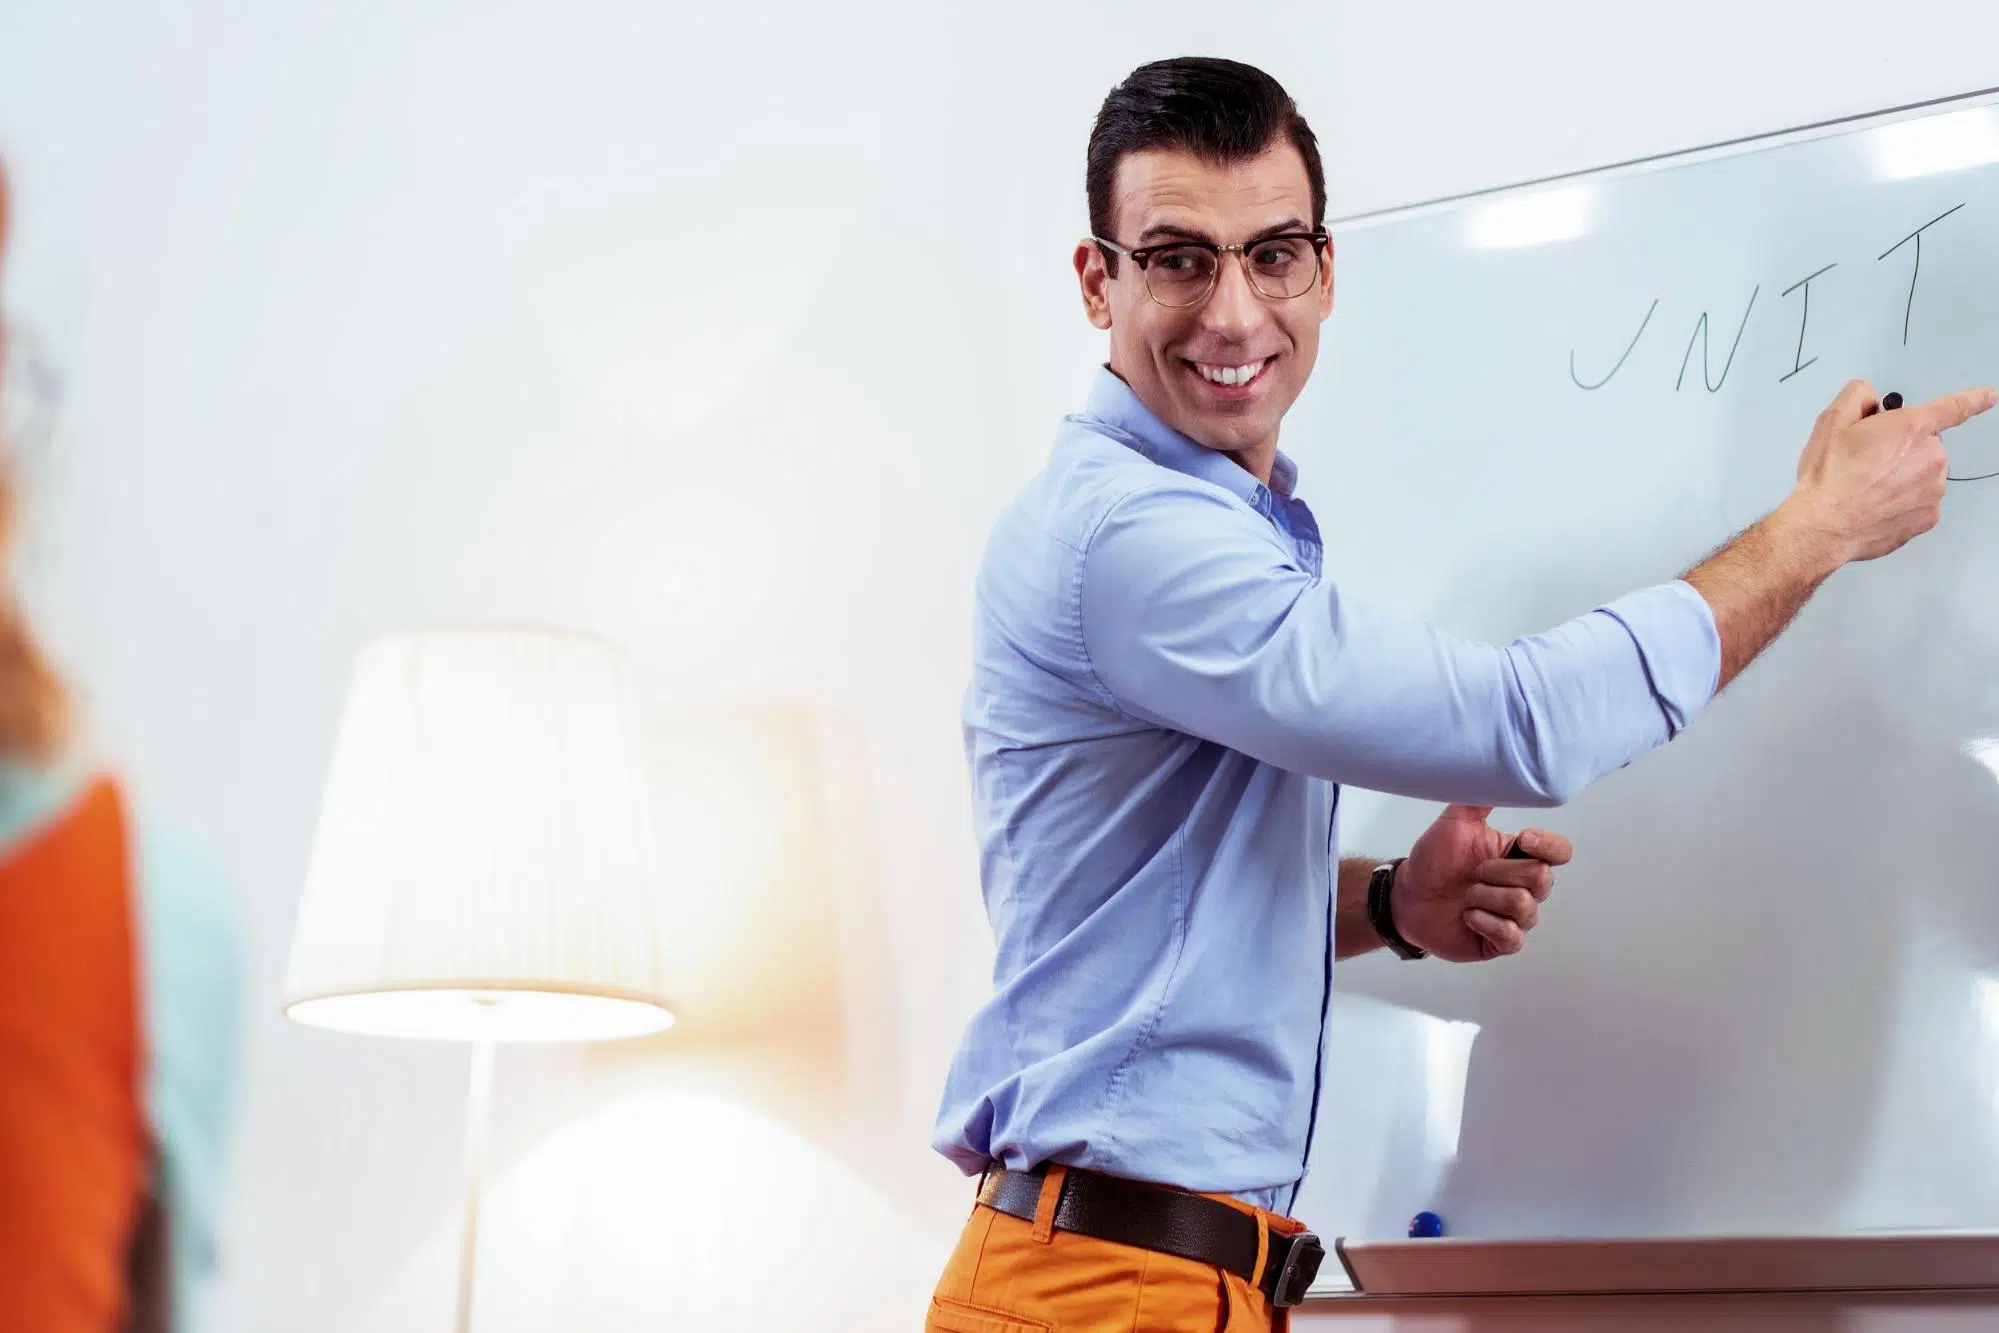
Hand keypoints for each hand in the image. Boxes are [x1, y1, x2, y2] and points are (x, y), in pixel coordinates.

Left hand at [1391, 804, 1571, 961]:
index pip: (1559, 851)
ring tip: (1466, 896)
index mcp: (1519, 856)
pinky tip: (1467, 916)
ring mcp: (1516, 917)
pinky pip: (1511, 936)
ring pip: (1524, 906)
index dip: (1548, 846)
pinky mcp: (1502, 942)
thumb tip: (1502, 771)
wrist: (1407, 896)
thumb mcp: (1454, 823)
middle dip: (1500, 872)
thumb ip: (1478, 799)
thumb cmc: (1433, 860)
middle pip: (1542, 878)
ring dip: (1486, 897)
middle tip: (1474, 873)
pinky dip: (1484, 922)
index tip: (1521, 839)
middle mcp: (1524, 886)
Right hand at [1786, 378, 1995, 563]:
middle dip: (1902, 449)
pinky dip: (1901, 503)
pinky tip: (1874, 505)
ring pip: (1923, 475)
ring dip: (1902, 478)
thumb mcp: (1831, 421)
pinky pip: (1920, 503)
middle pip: (1925, 445)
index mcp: (1911, 427)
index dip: (1973, 399)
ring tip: (1867, 488)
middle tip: (1867, 462)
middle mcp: (1931, 457)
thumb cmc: (1828, 477)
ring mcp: (1933, 490)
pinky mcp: (1928, 517)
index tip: (1988, 396)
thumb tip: (1869, 400)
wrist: (1823, 525)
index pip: (1953, 407)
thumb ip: (1857, 396)